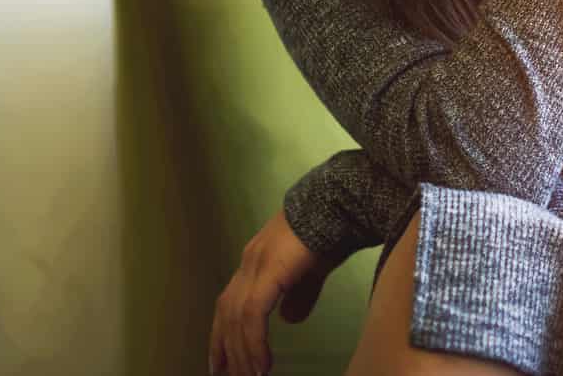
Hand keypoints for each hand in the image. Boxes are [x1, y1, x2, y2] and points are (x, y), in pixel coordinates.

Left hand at [209, 208, 339, 375]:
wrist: (341, 203)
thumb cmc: (332, 230)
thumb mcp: (314, 270)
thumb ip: (300, 294)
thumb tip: (289, 320)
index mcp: (257, 260)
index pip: (230, 304)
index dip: (223, 334)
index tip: (221, 363)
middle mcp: (249, 262)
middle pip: (226, 313)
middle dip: (225, 349)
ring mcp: (256, 264)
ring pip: (237, 318)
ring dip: (241, 352)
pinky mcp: (268, 270)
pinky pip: (253, 314)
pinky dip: (254, 341)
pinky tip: (261, 362)